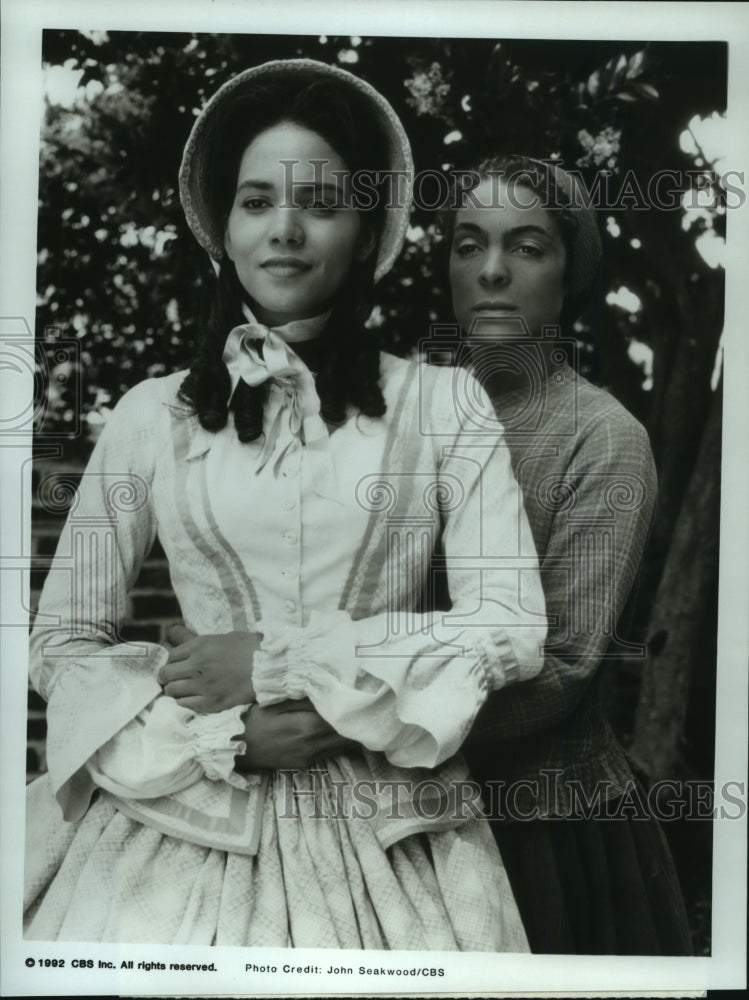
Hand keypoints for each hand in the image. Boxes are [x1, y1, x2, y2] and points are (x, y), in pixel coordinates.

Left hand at [158, 627, 261, 713]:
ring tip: (182, 691)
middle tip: (172, 680)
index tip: (175, 666)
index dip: (171, 661)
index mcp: (200, 645)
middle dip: (167, 677)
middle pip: (166, 673)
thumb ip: (203, 645)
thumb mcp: (224, 638)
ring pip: (172, 691)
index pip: (171, 655)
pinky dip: (184, 703)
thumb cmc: (251, 648)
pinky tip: (191, 700)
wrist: (270, 667)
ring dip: (174, 691)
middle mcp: (197, 665)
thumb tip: (187, 648)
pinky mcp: (212, 703)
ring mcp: (203, 685)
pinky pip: (185, 705)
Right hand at [235, 699, 360, 769]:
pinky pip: (329, 752)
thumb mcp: (277, 702)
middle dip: (359, 722)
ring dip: (352, 733)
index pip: (343, 719)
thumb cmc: (252, 719)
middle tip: (370, 706)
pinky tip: (342, 730)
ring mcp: (309, 757)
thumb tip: (331, 689)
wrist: (232, 748)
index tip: (368, 696)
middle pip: (347, 736)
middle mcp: (312, 745)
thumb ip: (305, 698)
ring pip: (341, 747)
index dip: (357, 709)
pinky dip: (339, 742)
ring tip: (360, 716)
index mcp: (307, 726)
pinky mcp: (304, 764)